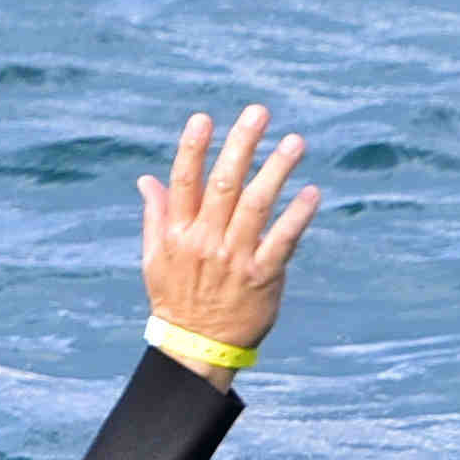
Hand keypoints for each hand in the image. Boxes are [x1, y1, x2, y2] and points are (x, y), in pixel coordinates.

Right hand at [138, 97, 316, 357]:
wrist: (196, 346)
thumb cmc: (176, 298)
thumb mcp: (155, 259)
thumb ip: (156, 216)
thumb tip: (147, 180)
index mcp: (176, 234)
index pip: (183, 183)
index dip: (192, 149)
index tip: (204, 118)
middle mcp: (204, 242)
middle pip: (223, 185)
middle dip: (240, 146)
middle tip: (258, 113)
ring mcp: (234, 258)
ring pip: (256, 206)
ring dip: (276, 171)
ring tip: (294, 142)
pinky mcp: (262, 276)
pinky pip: (283, 240)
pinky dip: (298, 215)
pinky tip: (312, 193)